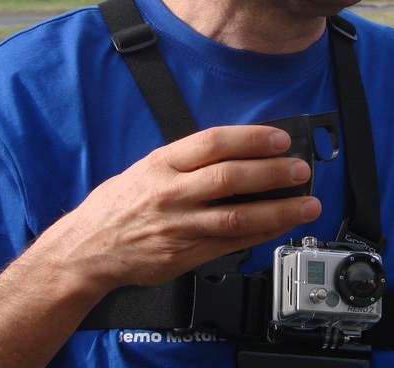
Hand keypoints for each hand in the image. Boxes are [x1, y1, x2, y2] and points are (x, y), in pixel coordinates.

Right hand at [33, 125, 321, 295]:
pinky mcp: (185, 254)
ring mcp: (180, 226)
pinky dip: (261, 235)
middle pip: (230, 178)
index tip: (279, 138)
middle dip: (272, 173)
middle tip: (300, 169)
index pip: (212, 142)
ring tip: (307, 204)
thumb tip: (237, 152)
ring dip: (278, 210)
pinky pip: (231, 244)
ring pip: (236, 217)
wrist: (86, 250)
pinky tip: (282, 227)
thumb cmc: (117, 206)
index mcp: (161, 164)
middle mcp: (171, 193)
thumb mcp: (146, 169)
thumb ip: (186, 162)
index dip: (250, 138)